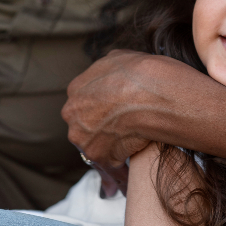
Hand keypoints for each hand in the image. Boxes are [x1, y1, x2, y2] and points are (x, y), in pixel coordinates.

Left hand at [63, 50, 200, 171]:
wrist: (152, 93)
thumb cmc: (142, 72)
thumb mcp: (120, 58)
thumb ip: (107, 72)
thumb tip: (112, 77)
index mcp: (76, 88)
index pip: (84, 104)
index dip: (101, 110)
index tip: (114, 114)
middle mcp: (73, 112)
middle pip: (84, 126)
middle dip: (101, 130)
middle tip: (123, 131)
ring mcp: (83, 136)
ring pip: (94, 147)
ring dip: (110, 149)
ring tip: (131, 151)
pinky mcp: (98, 156)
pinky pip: (110, 165)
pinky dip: (121, 167)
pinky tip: (134, 166)